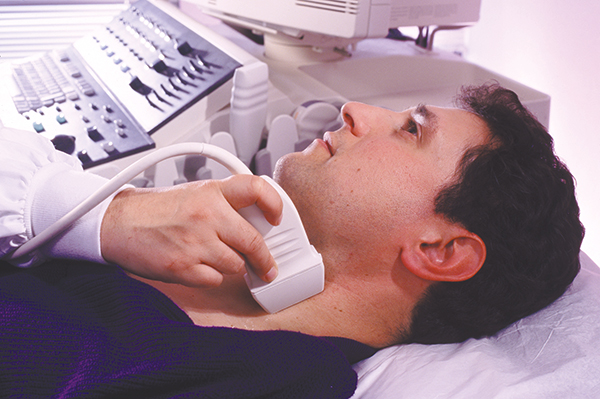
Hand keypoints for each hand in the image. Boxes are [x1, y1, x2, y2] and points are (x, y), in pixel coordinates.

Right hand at [100, 175, 282, 286]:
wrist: (118, 223)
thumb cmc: (156, 210)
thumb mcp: (196, 193)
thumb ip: (226, 203)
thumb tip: (260, 220)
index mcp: (212, 191)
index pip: (256, 188)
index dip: (274, 203)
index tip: (278, 218)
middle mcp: (207, 214)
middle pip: (254, 241)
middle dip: (264, 258)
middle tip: (268, 265)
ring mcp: (195, 242)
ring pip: (237, 265)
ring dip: (232, 265)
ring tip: (216, 257)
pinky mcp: (183, 267)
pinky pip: (215, 280)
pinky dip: (211, 277)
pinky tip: (198, 265)